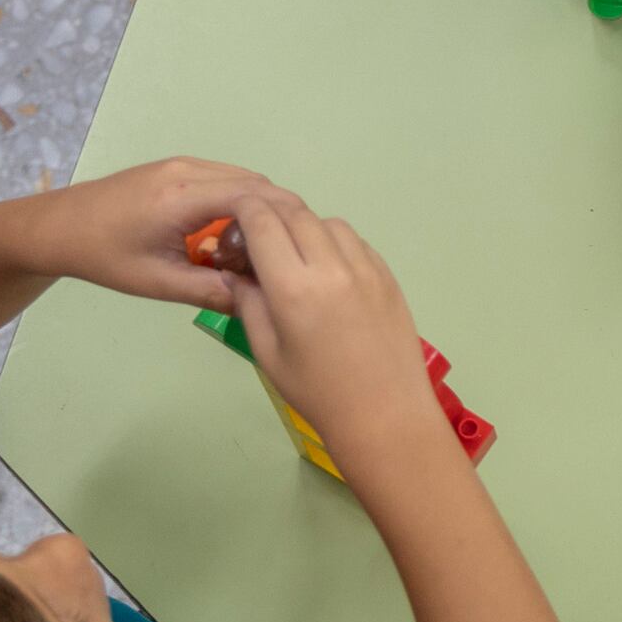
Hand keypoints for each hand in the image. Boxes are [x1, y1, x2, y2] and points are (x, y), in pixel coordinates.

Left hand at [40, 157, 304, 312]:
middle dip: (278, 216)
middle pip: (255, 183)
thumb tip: (258, 305)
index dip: (283, 222)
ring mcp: (181, 163)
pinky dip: (241, 201)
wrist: (58, 227)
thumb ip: (209, 292)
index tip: (299, 254)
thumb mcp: (156, 282)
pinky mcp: (176, 167)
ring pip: (242, 178)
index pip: (254, 197)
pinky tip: (236, 234)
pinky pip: (224, 178)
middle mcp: (188, 169)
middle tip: (288, 256)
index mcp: (182, 196)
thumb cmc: (103, 256)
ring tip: (263, 249)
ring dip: (260, 208)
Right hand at [221, 199, 438, 452]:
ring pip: (329, 222)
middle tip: (257, 229)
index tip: (234, 214)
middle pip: (296, 213)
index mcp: (294, 288)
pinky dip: (335, 241)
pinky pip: (356, 241)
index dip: (243, 209)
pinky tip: (327, 267)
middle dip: (271, 211)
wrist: (384, 412)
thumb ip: (248, 304)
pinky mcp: (387, 275)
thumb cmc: (316, 391)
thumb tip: (236, 272)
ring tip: (294, 251)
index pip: (263, 223)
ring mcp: (365, 268)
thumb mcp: (267, 352)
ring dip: (305, 225)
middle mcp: (331, 267)